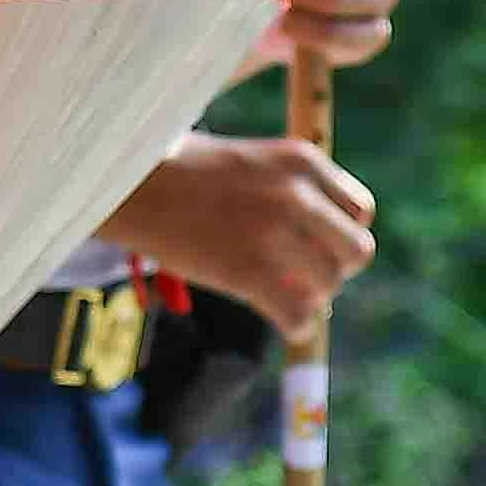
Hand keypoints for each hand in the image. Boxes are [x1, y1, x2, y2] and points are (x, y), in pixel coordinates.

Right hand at [109, 130, 374, 341]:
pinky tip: (279, 319)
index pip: (360, 211)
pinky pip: (298, 315)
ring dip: (309, 298)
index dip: (339, 235)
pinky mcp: (248, 271)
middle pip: (357, 252)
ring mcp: (274, 233)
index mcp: (301, 160)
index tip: (313, 245)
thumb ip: (288, 191)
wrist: (125, 182)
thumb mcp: (247, 160)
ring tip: (279, 294)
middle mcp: (297, 194)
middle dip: (333, 270)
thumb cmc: (177, 170)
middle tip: (301, 276)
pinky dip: (294, 325)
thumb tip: (316, 246)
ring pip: (328, 287)